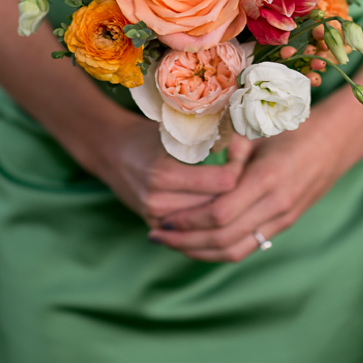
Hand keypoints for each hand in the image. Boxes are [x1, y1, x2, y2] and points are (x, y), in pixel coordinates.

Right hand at [87, 114, 244, 228]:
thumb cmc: (147, 136)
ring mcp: (157, 219)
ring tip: (238, 187)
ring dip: (227, 205)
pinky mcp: (157, 229)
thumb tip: (248, 136)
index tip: (245, 153)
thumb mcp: (175, 131)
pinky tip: (222, 204)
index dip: (241, 166)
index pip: (225, 181)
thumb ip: (207, 137)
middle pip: (221, 205)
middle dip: (239, 189)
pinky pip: (195, 231)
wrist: (111, 152)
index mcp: (166, 174)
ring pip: (210, 221)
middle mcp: (160, 201)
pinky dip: (210, 219)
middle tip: (250, 172)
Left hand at [145, 104, 358, 261]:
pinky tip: (197, 244)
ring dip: (199, 251)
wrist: (337, 140)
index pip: (219, 212)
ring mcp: (283, 218)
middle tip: (156, 235)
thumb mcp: (258, 129)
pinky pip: (248, 247)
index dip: (188, 220)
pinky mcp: (284, 224)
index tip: (163, 217)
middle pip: (223, 237)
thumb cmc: (293, 126)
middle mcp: (276, 204)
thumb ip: (228, 147)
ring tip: (171, 244)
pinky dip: (218, 251)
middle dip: (185, 240)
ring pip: (235, 250)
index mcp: (267, 178)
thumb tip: (194, 160)